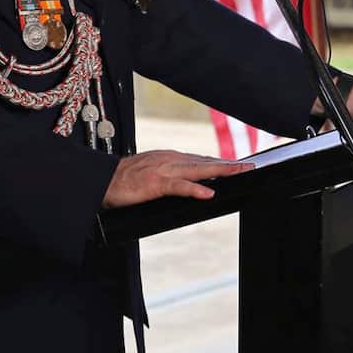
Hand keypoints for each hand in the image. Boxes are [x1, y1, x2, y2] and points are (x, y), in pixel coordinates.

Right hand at [102, 150, 252, 207]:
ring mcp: (164, 170)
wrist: (102, 181)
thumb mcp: (153, 172)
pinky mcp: (155, 183)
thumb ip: (172, 176)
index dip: (221, 163)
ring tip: (239, 172)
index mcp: (170, 158)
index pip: (202, 160)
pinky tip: (208, 194)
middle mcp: (170, 160)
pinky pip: (179, 186)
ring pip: (198, 170)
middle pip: (205, 162)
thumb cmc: (126, 180)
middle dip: (229, 165)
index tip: (240, 165)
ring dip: (220, 171)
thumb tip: (191, 184)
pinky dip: (195, 189)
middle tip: (250, 167)